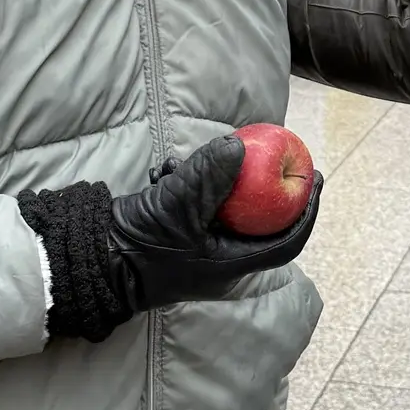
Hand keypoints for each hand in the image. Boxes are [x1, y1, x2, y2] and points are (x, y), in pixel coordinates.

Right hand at [107, 135, 322, 312]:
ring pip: (221, 207)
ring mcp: (198, 250)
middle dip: (253, 182)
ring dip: (206, 178)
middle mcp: (221, 260)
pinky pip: (195, 206)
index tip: (315, 176)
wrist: (94, 261)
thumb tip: (238, 146)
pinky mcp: (177, 237)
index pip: (287, 239)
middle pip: (255, 218)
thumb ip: (208, 174)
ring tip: (180, 165)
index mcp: (233, 264)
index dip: (306, 209)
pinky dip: (183, 184)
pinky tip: (164, 172)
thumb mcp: (177, 204)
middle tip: (261, 150)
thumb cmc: (140, 244)